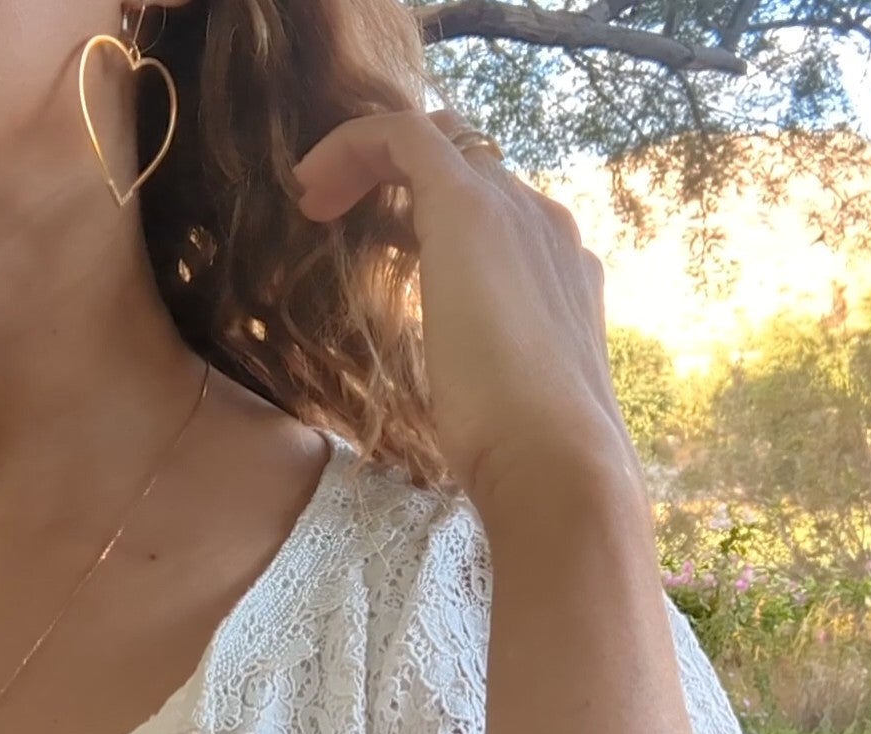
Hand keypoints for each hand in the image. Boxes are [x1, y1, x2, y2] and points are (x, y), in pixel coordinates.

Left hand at [290, 109, 641, 508]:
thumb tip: (460, 390)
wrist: (558, 462)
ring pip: (437, 139)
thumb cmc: (524, 454)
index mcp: (561, 271)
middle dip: (396, 175)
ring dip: (367, 158)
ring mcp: (514, 211)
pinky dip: (351, 146)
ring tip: (314, 198)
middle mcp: (545, 226)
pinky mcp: (468, 207)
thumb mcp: (501, 396)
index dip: (429, 210)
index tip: (376, 246)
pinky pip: (404, 134)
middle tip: (330, 213)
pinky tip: (309, 191)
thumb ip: (484, 368)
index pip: (498, 208)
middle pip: (468, 163)